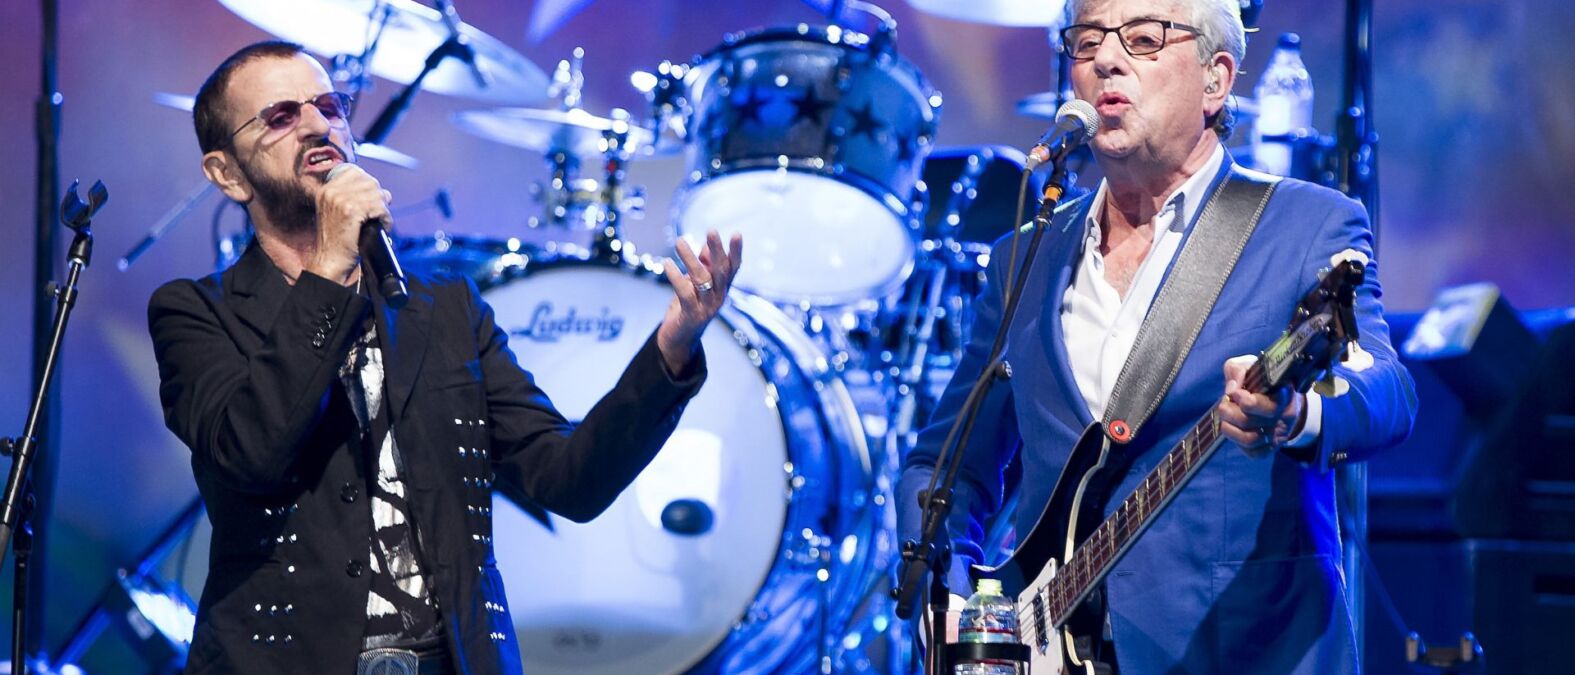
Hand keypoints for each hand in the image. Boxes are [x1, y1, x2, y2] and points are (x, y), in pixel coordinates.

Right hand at [309, 163, 391, 284]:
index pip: (354, 171)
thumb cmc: (338, 242)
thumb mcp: (339, 214)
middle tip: (379, 214)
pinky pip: (379, 207)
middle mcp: (331, 191)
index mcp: (327, 190)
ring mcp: (340, 199)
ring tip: (380, 222)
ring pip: (376, 193)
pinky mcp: (351, 210)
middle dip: (379, 198)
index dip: (368, 184)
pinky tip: (382, 227)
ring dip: (383, 209)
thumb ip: (355, 199)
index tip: (372, 199)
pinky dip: (385, 218)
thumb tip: (385, 193)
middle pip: (369, 181)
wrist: (330, 261)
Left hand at [657, 230, 741, 373]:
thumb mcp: (697, 285)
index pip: (733, 267)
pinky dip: (675, 277)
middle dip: (717, 250)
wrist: (679, 339)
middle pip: (721, 271)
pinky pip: (685, 293)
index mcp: (722, 288)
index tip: (737, 234)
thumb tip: (707, 246)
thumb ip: (704, 266)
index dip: (736, 252)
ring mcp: (706, 308)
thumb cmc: (688, 307)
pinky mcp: (691, 315)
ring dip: (690, 259)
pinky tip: (666, 263)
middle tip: (711, 231)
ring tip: (679, 241)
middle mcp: (718, 297)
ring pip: (702, 279)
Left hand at [1216, 355, 1304, 457]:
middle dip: (1228, 411)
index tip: (1236, 392)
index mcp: (1284, 393)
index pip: (1263, 404)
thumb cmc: (1260, 379)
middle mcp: (1285, 416)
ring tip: (1226, 417)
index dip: (1243, 399)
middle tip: (1225, 403)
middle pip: (1248, 421)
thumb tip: (1231, 389)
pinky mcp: (1272, 447)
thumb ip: (1238, 370)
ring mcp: (1279, 433)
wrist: (1277, 395)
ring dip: (1229, 428)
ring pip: (1250, 439)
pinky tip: (1234, 428)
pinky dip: (1237, 441)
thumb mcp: (1250, 365)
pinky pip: (1253, 453)